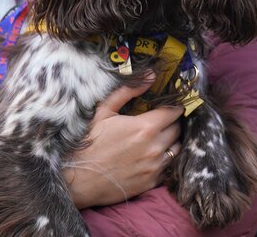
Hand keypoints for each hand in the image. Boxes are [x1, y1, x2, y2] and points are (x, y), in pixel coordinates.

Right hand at [63, 74, 183, 208]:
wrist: (79, 178)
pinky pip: (167, 167)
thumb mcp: (104, 111)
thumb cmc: (90, 142)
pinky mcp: (152, 182)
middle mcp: (155, 147)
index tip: (171, 106)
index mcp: (145, 127)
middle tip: (162, 121)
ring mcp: (155, 167)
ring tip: (157, 138)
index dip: (174, 107)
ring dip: (170, 141)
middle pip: (177, 130)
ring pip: (176, 149)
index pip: (173, 113)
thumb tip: (150, 75)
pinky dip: (162, 159)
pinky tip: (149, 156)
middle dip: (172, 123)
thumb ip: (128, 91)